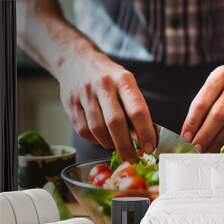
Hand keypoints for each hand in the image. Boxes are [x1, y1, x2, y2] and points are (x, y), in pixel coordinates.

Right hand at [56, 47, 155, 161]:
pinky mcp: (70, 104)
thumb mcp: (126, 84)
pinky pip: (84, 131)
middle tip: (132, 158)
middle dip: (126, 146)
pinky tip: (102, 138)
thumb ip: (134, 108)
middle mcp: (103, 86)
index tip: (150, 147)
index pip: (137, 110)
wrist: (76, 60)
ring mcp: (84, 95)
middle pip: (115, 123)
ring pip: (98, 130)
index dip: (145, 132)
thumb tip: (143, 138)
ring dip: (110, 144)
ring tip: (117, 147)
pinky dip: (95, 140)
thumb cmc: (109, 78)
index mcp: (123, 80)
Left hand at [181, 58, 223, 151]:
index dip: (192, 123)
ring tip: (209, 150)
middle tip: (196, 149)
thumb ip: (207, 102)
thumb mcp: (219, 81)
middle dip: (205, 136)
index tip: (185, 137)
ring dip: (219, 140)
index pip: (202, 103)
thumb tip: (192, 131)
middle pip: (218, 115)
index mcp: (221, 74)